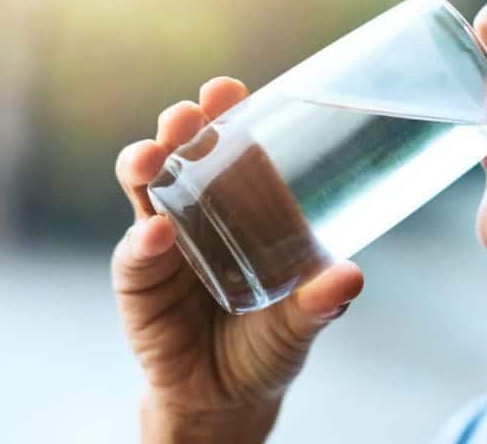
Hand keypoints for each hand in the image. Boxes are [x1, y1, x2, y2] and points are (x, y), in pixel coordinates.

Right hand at [113, 77, 363, 440]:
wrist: (228, 397)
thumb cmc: (270, 341)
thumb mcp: (302, 321)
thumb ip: (322, 301)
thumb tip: (351, 275)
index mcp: (245, 204)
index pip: (232, 145)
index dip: (226, 113)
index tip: (226, 88)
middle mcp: (199, 210)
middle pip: (182, 153)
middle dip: (180, 126)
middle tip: (187, 116)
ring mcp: (164, 241)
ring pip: (145, 188)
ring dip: (146, 165)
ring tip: (154, 157)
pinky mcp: (138, 280)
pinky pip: (135, 254)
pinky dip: (143, 242)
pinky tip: (155, 235)